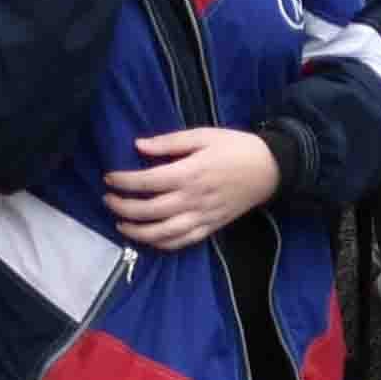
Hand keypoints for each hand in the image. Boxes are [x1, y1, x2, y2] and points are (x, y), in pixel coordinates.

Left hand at [103, 124, 282, 251]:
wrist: (271, 169)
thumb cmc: (236, 148)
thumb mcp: (204, 135)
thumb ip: (170, 142)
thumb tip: (139, 146)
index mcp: (190, 173)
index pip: (147, 182)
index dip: (123, 181)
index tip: (109, 177)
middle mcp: (193, 198)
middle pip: (149, 210)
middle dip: (122, 207)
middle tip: (108, 199)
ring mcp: (203, 216)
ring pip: (162, 232)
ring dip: (136, 231)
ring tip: (120, 224)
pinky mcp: (211, 227)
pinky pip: (182, 241)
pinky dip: (161, 244)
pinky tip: (148, 238)